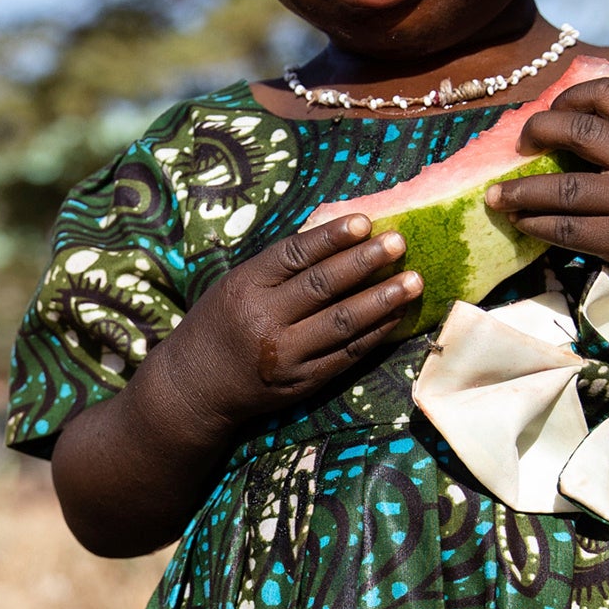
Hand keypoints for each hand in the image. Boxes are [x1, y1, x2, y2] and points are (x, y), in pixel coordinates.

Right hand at [156, 216, 419, 437]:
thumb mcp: (235, 285)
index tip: (365, 221)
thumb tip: (333, 232)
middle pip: (323, 287)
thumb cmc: (220, 324)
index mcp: (245, 287)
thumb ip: (278, 267)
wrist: (194, 387)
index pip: (294, 256)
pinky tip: (397, 315)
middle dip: (365, 262)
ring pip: (342, 323)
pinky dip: (375, 333)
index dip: (332, 238)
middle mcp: (264, 321)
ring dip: (382, 300)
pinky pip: (347, 354)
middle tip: (399, 243)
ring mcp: (285, 356)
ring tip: (413, 280)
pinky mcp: (303, 382)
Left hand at [488, 74, 608, 305]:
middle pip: (577, 130)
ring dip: (520, 191)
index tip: (551, 111)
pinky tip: (521, 222)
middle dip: (536, 132)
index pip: (607, 93)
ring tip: (496, 196)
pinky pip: (567, 229)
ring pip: (562, 188)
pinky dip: (536, 224)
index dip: (569, 97)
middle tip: (519, 145)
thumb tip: (560, 126)